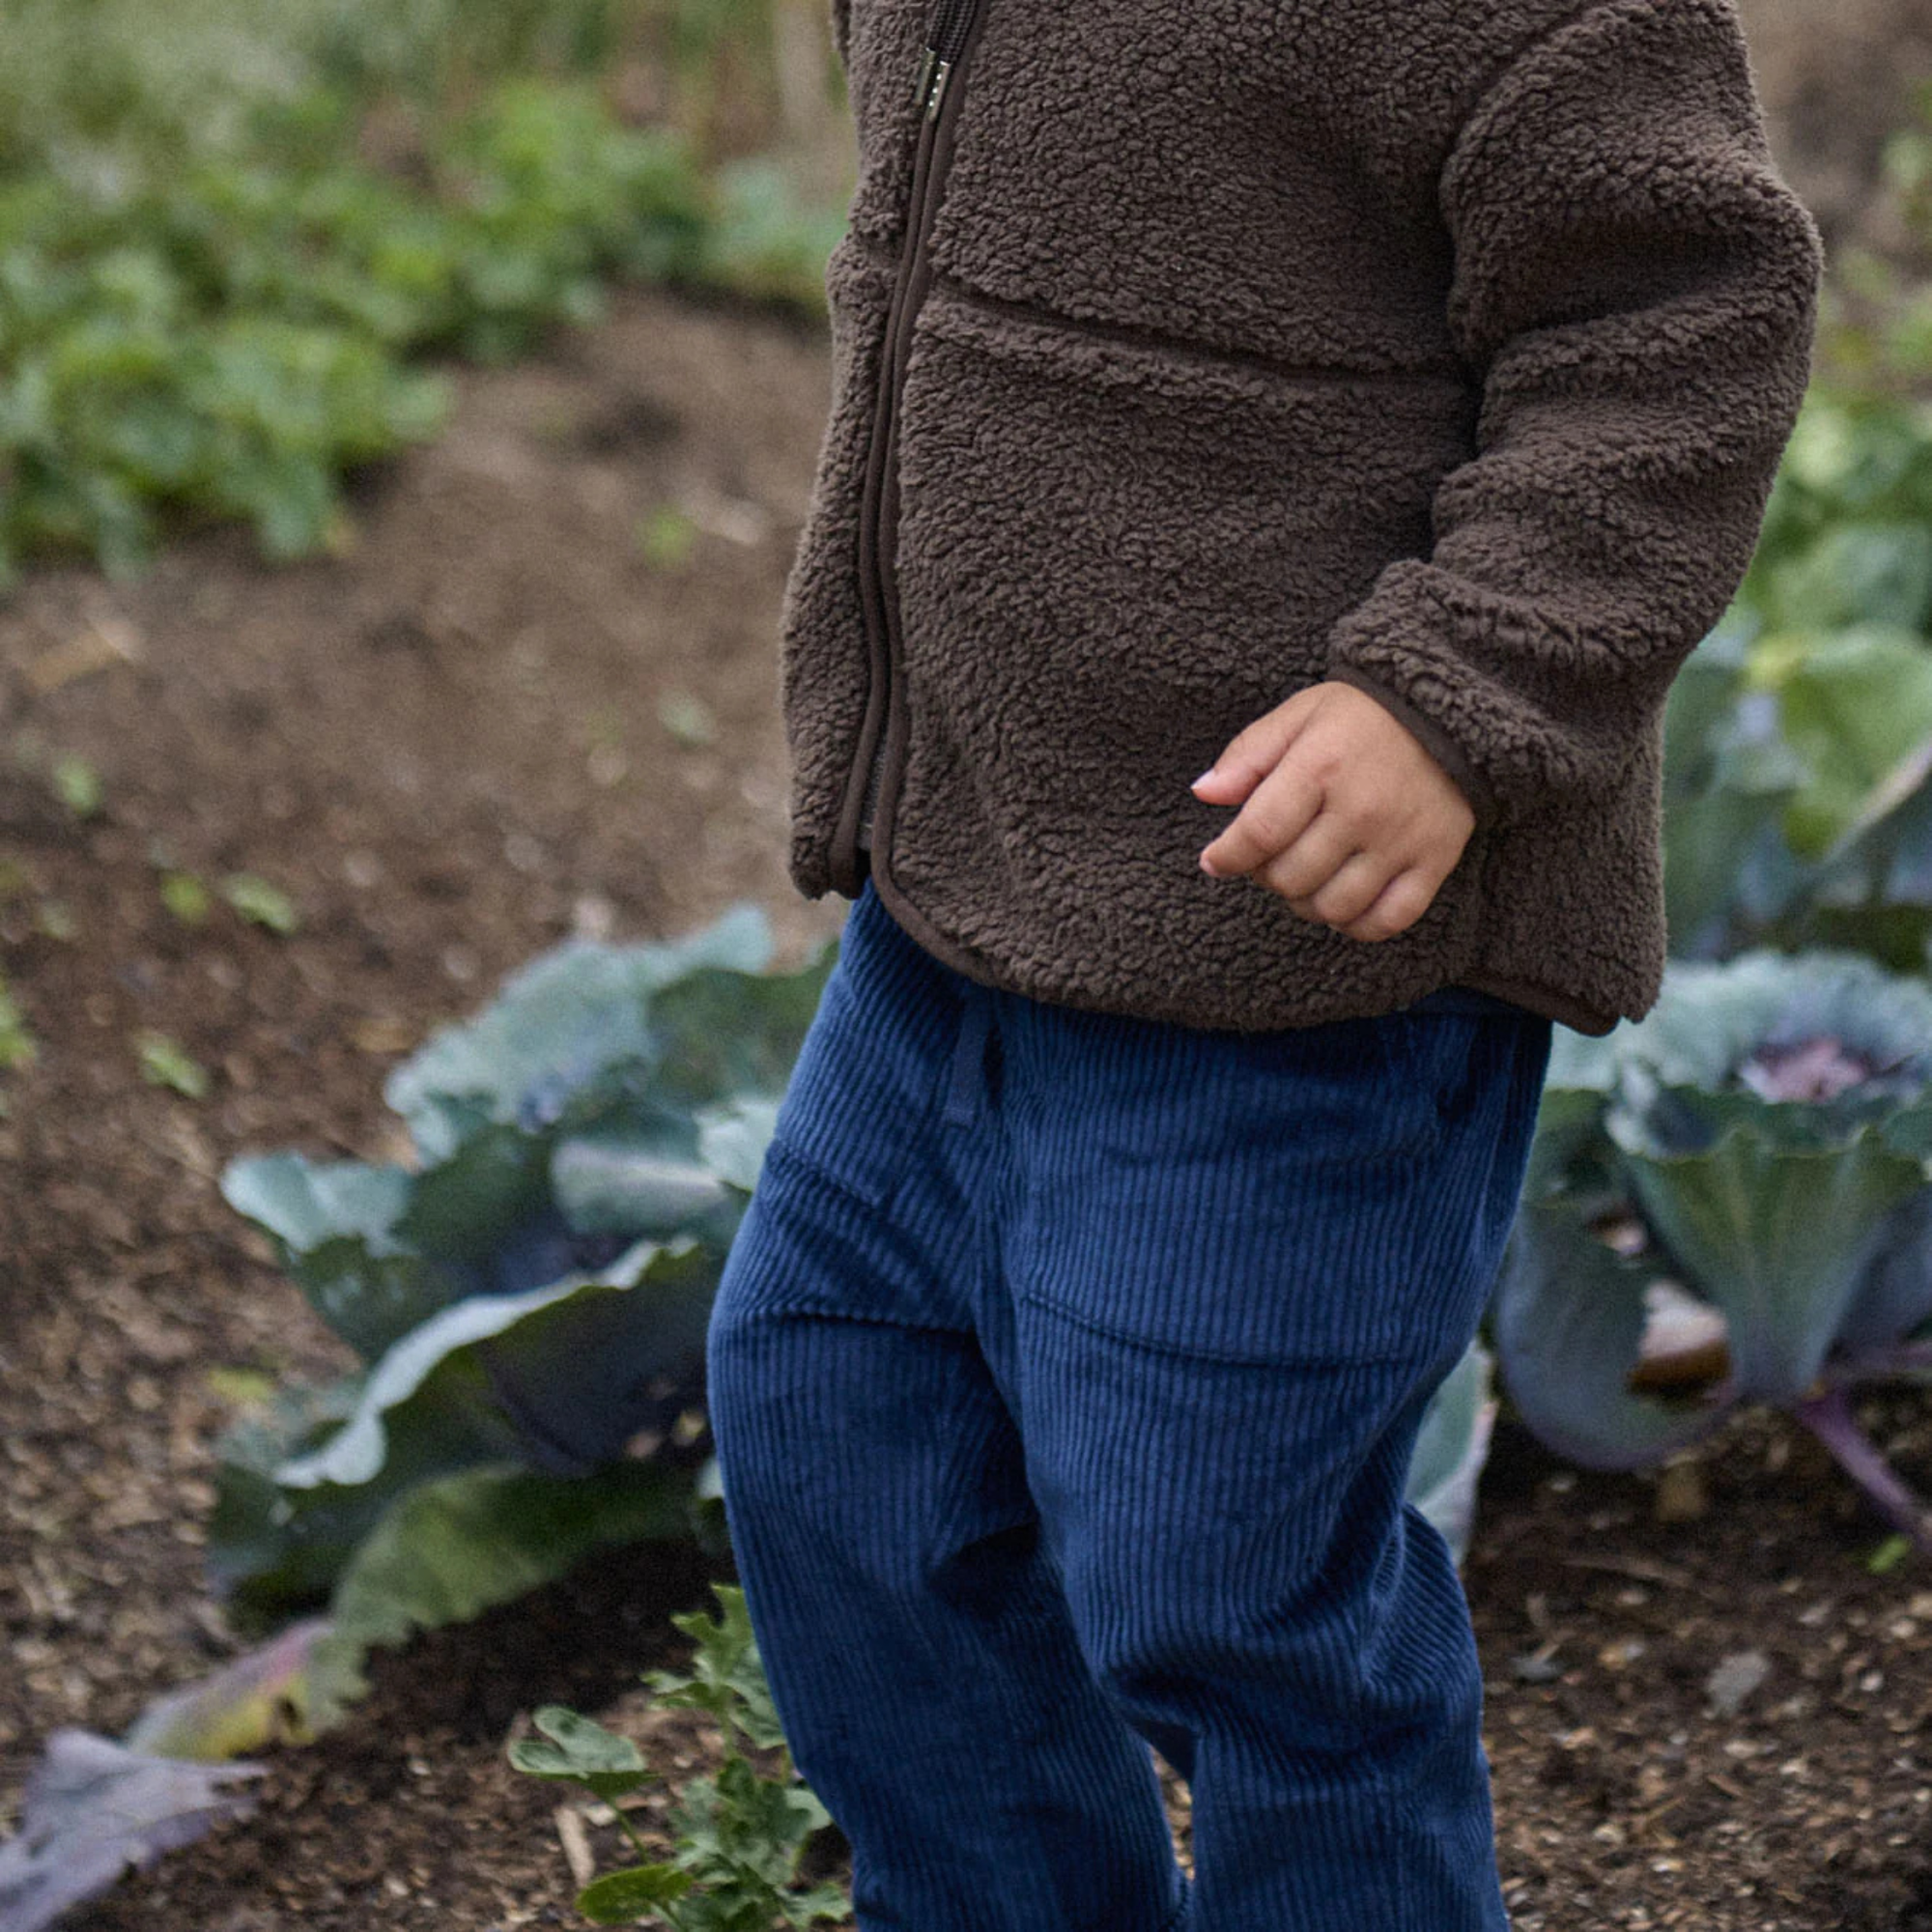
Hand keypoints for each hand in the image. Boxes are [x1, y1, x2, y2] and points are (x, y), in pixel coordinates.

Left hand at [1192, 681, 1474, 942]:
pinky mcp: (1434, 861)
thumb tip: (1204, 793)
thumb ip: (1248, 755)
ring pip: (1333, 907)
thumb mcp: (1300, 716)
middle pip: (1291, 878)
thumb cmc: (1363, 717)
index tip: (1215, 861)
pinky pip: (1387, 921)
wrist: (1450, 714)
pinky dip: (1356, 924)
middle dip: (1267, 876)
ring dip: (1306, 903)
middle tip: (1270, 858)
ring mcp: (1400, 841)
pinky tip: (1343, 903)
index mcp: (1321, 767)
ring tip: (1306, 878)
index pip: (1259, 834)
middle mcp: (1361, 809)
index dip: (1227, 857)